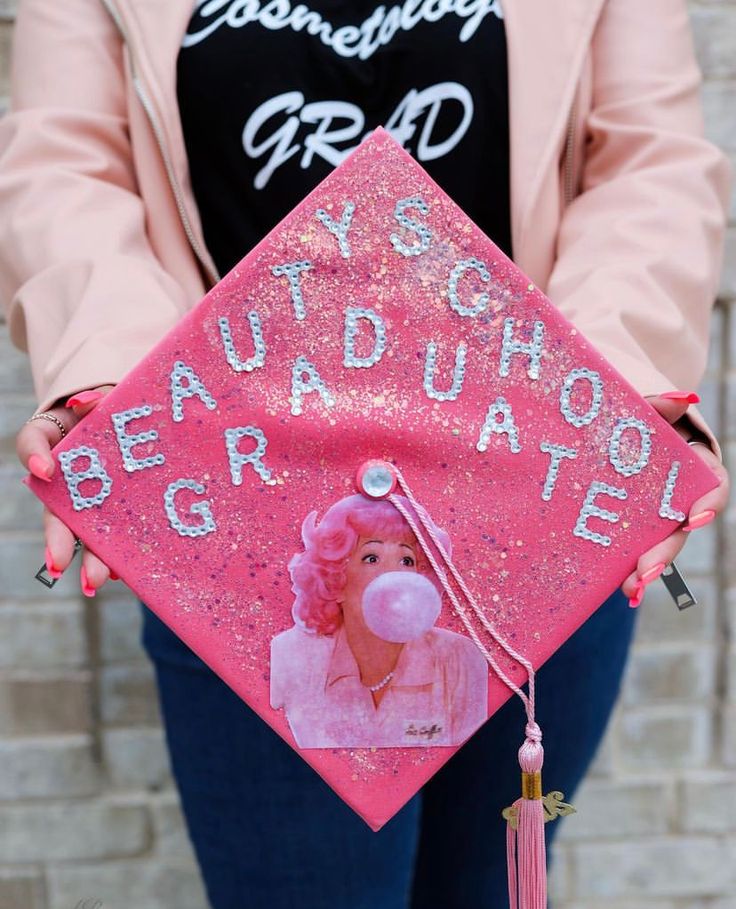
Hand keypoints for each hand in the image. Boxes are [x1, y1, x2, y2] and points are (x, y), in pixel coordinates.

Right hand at [18, 386, 115, 596]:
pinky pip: (113, 538)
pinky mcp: (115, 513)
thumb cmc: (107, 411)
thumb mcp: (100, 400)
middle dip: (60, 540)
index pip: (35, 448)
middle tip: (60, 564)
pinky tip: (123, 573)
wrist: (131, 425)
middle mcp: (66, 481)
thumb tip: (85, 403)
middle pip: (57, 513)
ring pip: (84, 534)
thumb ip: (93, 399)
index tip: (45, 470)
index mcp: (55, 445)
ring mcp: (90, 501)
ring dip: (90, 560)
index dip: (36, 458)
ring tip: (94, 582)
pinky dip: (117, 557)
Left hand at [621, 391, 728, 606]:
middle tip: (646, 571)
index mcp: (691, 461)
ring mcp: (653, 506)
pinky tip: (621, 588)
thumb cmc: (631, 405)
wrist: (605, 407)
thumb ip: (660, 402)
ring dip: (648, 568)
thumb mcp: (643, 399)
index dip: (708, 505)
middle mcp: (678, 489)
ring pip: (660, 540)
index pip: (711, 485)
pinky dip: (627, 565)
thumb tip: (682, 398)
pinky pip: (632, 543)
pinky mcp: (627, 517)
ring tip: (632, 588)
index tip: (695, 519)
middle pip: (681, 524)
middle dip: (667, 550)